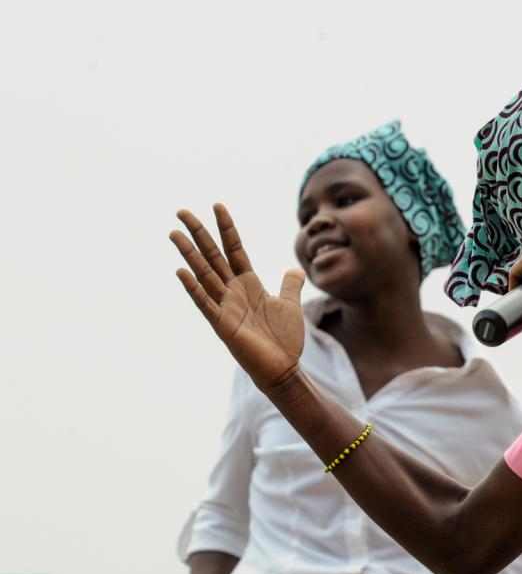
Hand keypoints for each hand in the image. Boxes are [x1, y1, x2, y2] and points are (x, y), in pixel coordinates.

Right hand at [170, 205, 307, 390]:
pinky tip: (181, 272)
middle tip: (182, 211)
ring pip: (204, 274)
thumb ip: (290, 285)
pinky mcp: (222, 324)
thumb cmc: (284, 339)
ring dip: (189, 254)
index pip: (235, 249)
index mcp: (249, 283)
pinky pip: (205, 303)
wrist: (283, 368)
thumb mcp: (290, 305)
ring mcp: (225, 306)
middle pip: (213, 256)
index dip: (227, 228)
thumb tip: (294, 268)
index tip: (217, 205)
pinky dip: (194, 289)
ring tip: (175, 233)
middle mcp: (233, 291)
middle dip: (199, 233)